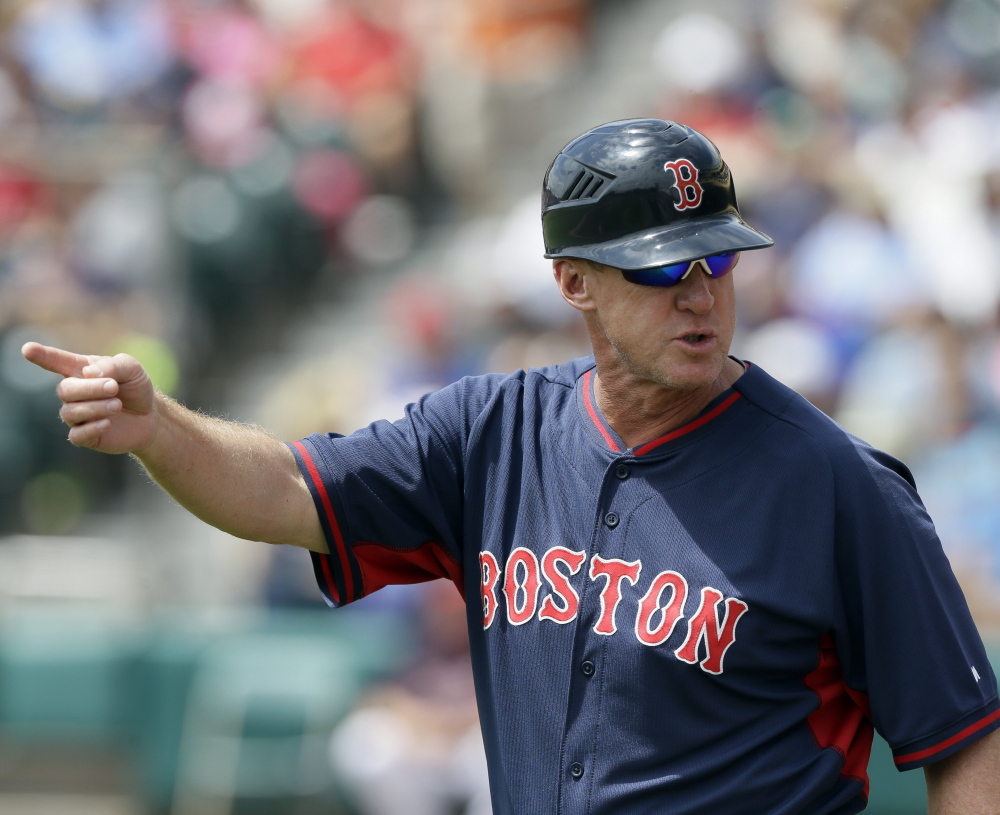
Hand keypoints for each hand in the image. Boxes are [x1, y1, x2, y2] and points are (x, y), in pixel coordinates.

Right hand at [21, 342, 157, 453]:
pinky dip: (92, 428)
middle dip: (90, 388)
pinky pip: (76, 435)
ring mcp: (77, 415)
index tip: (27, 349)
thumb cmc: (136, 387)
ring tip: (117, 405)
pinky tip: (107, 423)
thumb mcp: (132, 369)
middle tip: (114, 387)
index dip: (42, 356)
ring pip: (70, 412)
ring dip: (96, 407)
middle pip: (65, 390)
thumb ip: (112, 365)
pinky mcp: (84, 436)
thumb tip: (88, 373)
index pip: (56, 361)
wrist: (150, 416)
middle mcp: (74, 392)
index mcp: (80, 370)